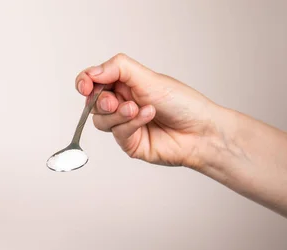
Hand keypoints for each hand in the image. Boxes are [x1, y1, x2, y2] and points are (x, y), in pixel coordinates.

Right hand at [75, 53, 220, 168]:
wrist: (201, 131)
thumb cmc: (182, 103)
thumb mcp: (148, 78)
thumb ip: (118, 70)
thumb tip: (91, 72)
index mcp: (125, 84)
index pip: (93, 81)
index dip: (85, 82)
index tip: (84, 85)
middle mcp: (122, 103)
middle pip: (92, 102)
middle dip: (100, 101)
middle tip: (114, 101)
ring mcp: (124, 124)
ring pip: (100, 121)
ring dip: (118, 114)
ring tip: (138, 109)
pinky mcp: (128, 143)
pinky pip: (117, 133)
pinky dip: (131, 124)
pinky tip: (147, 116)